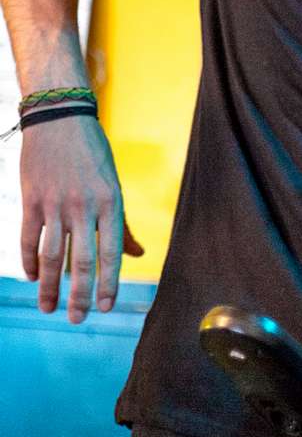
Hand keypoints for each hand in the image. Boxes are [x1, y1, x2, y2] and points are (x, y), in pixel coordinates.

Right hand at [19, 116, 144, 321]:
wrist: (59, 118)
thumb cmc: (93, 154)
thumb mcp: (114, 186)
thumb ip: (122, 225)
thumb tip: (138, 255)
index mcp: (110, 203)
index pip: (111, 253)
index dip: (108, 283)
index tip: (107, 307)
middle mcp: (83, 207)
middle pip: (80, 260)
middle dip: (79, 295)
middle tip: (76, 319)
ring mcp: (55, 204)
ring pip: (51, 255)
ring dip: (49, 286)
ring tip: (49, 308)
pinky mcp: (31, 199)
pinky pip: (28, 238)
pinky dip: (29, 261)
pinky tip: (33, 277)